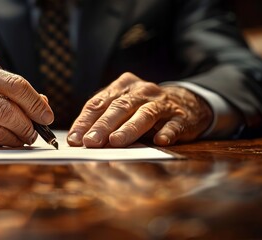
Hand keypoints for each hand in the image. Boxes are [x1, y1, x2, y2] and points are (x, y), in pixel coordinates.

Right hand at [0, 61, 53, 146]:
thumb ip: (19, 94)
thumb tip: (44, 107)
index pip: (15, 85)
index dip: (35, 104)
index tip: (47, 117)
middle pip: (6, 111)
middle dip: (27, 125)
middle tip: (36, 133)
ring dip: (16, 138)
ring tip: (24, 138)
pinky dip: (2, 145)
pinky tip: (8, 142)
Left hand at [67, 72, 212, 147]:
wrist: (187, 102)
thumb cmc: (143, 108)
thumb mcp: (122, 107)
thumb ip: (102, 119)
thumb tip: (78, 140)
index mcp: (122, 86)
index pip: (99, 103)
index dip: (85, 121)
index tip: (75, 139)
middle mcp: (141, 91)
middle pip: (119, 107)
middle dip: (103, 126)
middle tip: (90, 142)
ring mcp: (162, 103)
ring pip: (144, 114)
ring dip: (129, 129)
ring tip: (116, 142)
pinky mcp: (181, 117)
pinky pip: (174, 124)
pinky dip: (167, 132)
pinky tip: (160, 140)